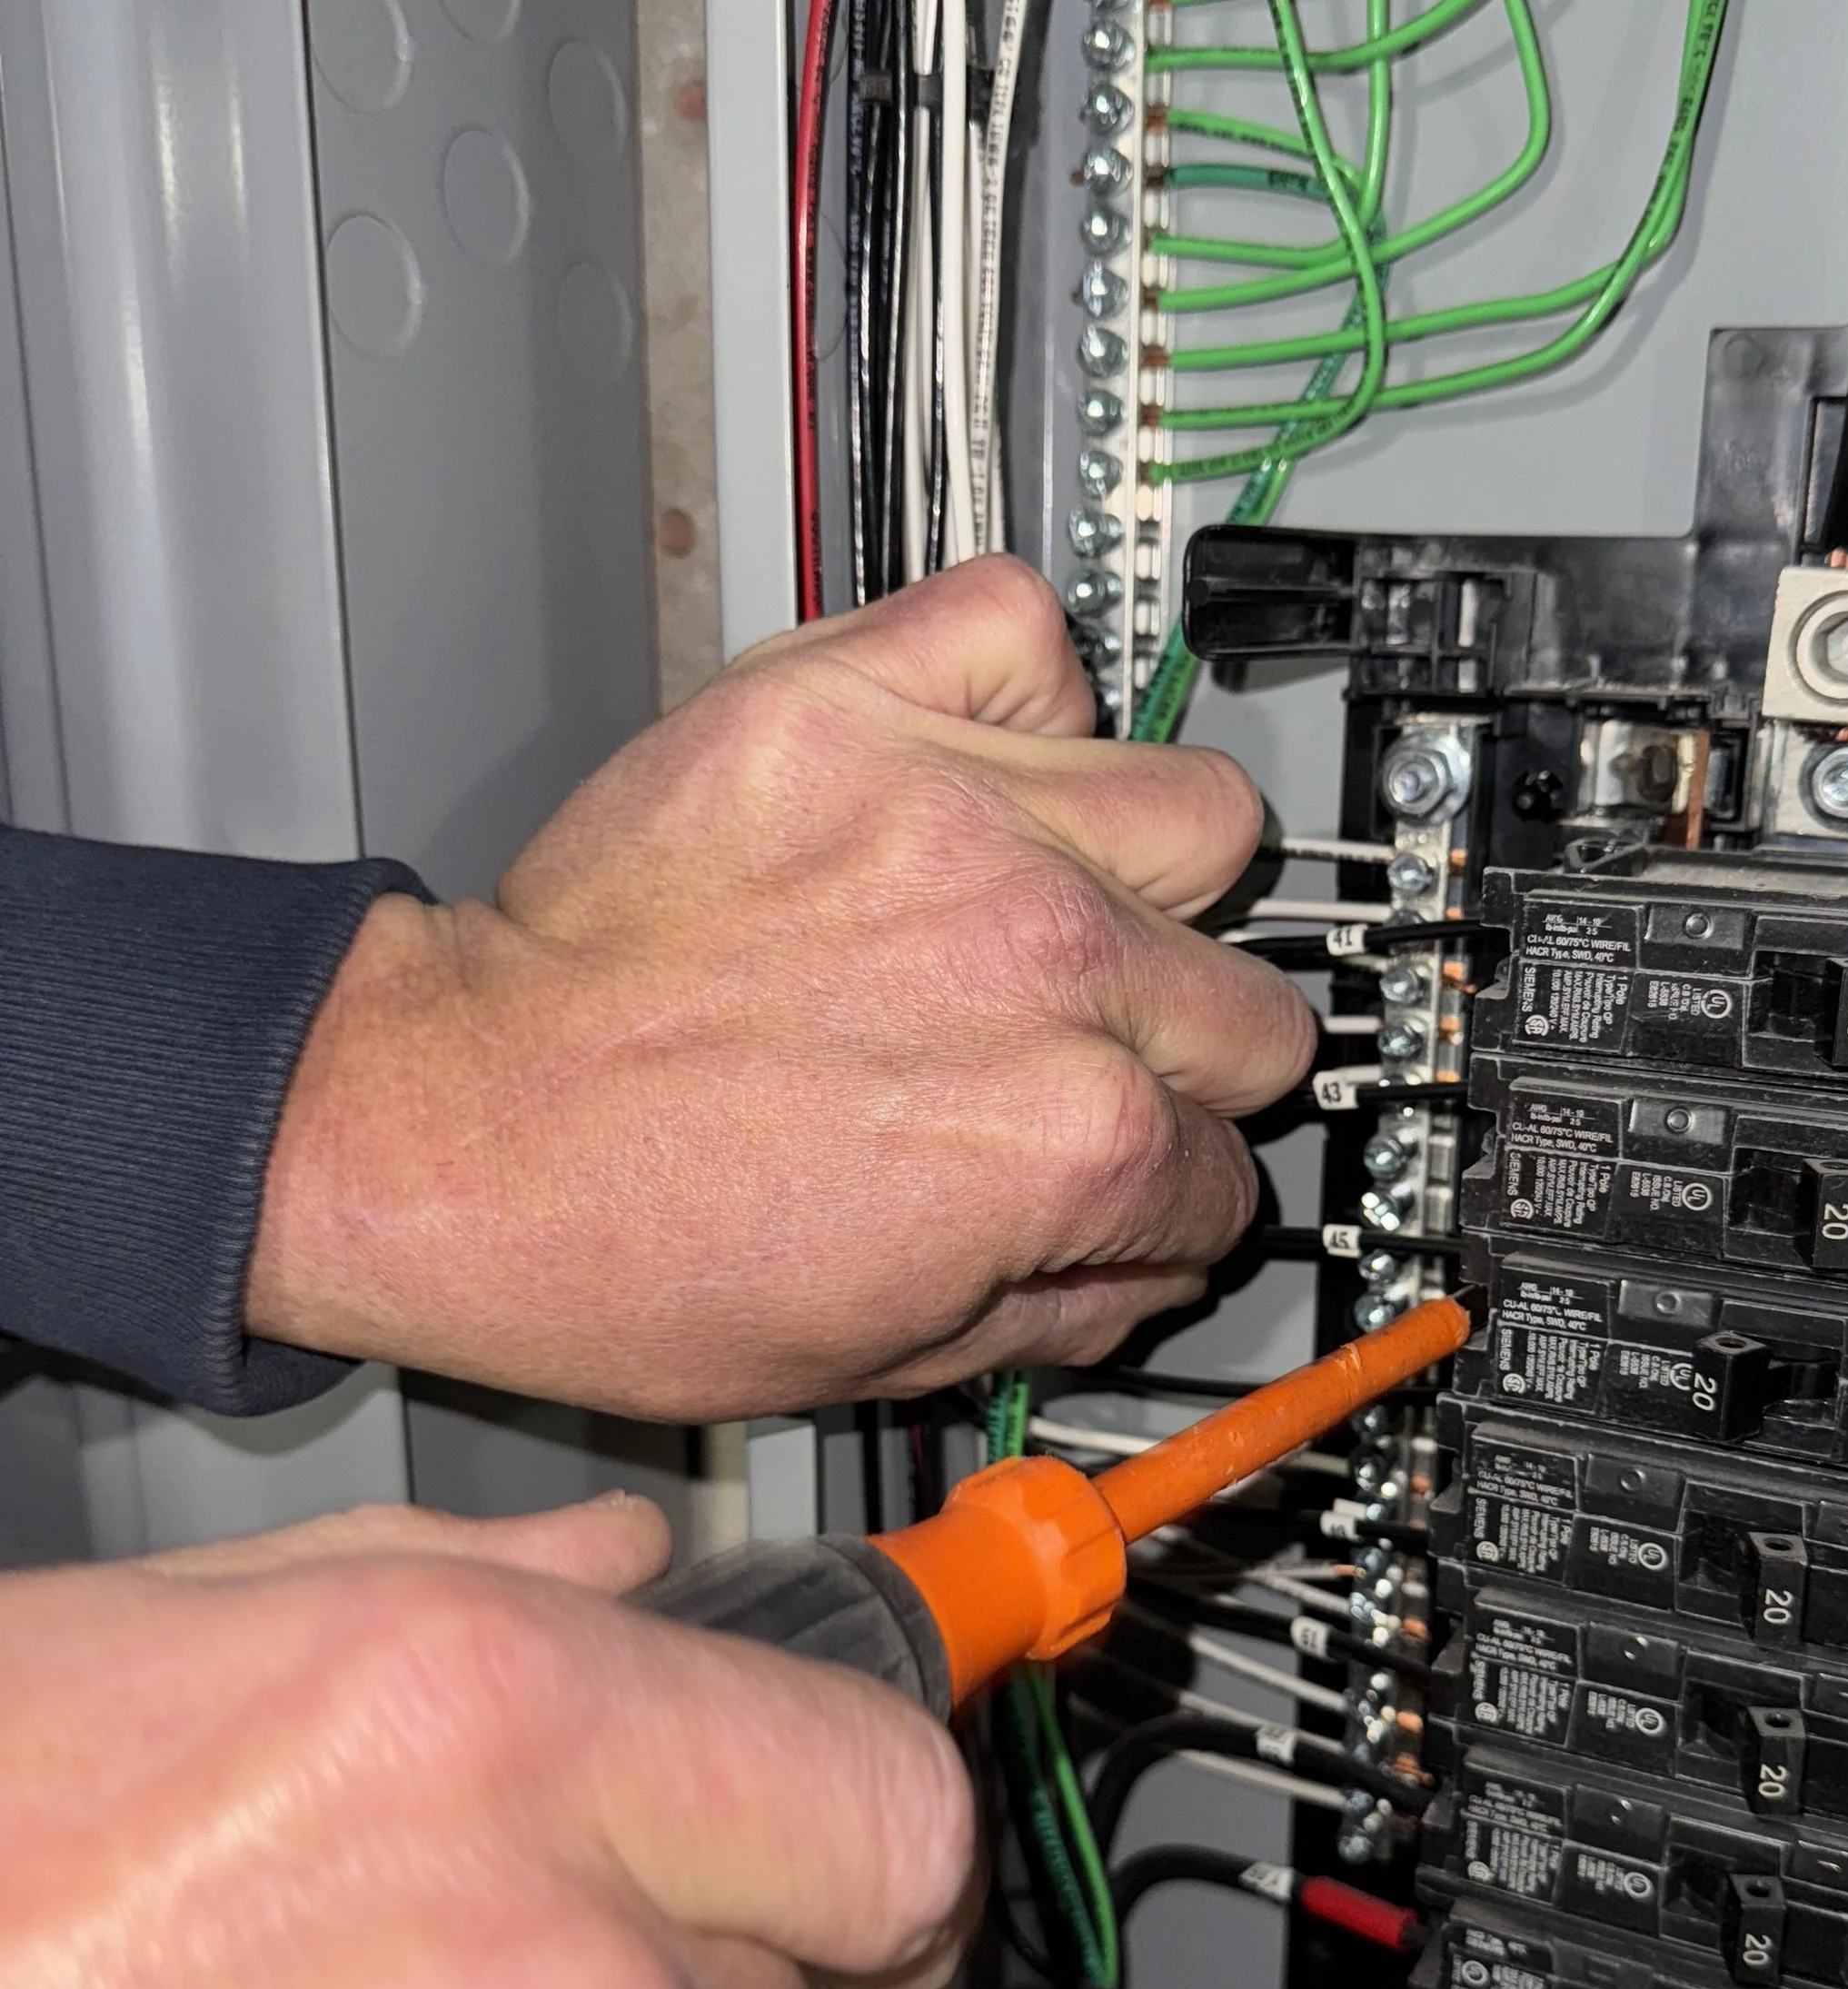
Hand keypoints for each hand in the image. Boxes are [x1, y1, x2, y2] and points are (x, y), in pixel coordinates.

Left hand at [246, 560, 1315, 1418]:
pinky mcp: (848, 704)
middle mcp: (1046, 962)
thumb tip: (1146, 1258)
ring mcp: (957, 817)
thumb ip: (1061, 1305)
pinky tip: (970, 763)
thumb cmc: (624, 1249)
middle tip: (1084, 1049)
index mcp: (1069, 1141)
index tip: (1106, 1165)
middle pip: (1253, 1003)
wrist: (453, 1133)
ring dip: (1143, 871)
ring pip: (1200, 810)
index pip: (1228, 1165)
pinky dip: (1016, 684)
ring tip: (1046, 896)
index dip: (1162, 1188)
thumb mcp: (882, 1360)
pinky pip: (1025, 628)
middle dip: (1179, 1053)